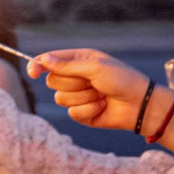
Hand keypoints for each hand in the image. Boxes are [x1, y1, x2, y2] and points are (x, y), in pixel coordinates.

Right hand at [27, 48, 149, 132]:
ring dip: (83, 97)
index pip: (50, 61)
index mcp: (79, 60)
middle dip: (72, 83)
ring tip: (101, 95)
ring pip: (60, 98)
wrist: (140, 105)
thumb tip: (42, 60)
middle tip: (92, 82)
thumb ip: (67, 65)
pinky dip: (88, 109)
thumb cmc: (122, 80)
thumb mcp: (95, 67)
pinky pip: (72, 112)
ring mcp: (78, 95)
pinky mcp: (81, 112)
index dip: (38, 65)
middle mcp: (76, 77)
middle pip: (53, 81)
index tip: (33, 72)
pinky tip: (102, 106)